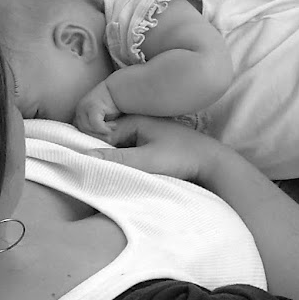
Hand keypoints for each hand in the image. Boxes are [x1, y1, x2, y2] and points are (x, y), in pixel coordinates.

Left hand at [74, 81, 120, 138]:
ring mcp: (84, 108)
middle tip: (111, 138)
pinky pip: (95, 125)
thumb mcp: (104, 124)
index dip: (91, 139)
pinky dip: (105, 128)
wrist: (122, 92)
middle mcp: (79, 111)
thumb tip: (94, 150)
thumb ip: (97, 133)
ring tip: (114, 129)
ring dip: (102, 133)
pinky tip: (115, 126)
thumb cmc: (115, 110)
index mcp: (80, 116)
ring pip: (88, 130)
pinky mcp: (92, 106)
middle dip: (97, 138)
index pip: (79, 135)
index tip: (104, 142)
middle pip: (82, 133)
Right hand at [85, 115, 230, 182]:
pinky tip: (130, 177)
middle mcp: (138, 125)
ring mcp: (146, 137)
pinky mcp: (153, 149)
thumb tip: (84, 157)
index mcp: (134, 120)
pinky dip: (128, 166)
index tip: (87, 171)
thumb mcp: (147, 160)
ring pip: (120, 153)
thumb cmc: (182, 158)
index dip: (93, 153)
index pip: (101, 136)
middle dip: (104, 159)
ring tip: (114, 179)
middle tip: (99, 177)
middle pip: (109, 144)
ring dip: (117, 164)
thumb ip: (117, 159)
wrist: (213, 164)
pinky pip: (132, 157)